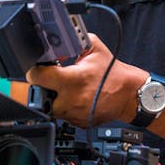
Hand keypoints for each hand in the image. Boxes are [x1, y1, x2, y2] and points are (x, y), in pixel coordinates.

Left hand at [26, 33, 144, 126]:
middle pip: (40, 97)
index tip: (38, 69)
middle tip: (51, 82)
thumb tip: (57, 43)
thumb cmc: (113, 73)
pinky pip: (63, 116)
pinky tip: (76, 99)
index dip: (35, 71)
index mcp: (73, 79)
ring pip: (51, 109)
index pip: (38, 77)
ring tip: (67, 90)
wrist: (129, 95)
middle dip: (42, 88)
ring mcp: (74, 114)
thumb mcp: (95, 48)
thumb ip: (74, 41)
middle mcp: (72, 99)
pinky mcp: (79, 123)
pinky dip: (66, 108)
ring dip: (54, 99)